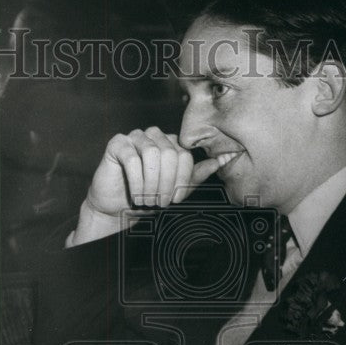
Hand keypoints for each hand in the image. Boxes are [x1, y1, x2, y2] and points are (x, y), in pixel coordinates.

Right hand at [85, 126, 237, 215]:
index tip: (174, 200)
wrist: (119, 208)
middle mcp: (154, 136)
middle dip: (167, 184)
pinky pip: (131, 158)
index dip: (181, 180)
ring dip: (151, 183)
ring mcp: (135, 137)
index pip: (185, 156)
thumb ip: (200, 173)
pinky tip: (135, 195)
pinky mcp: (117, 143)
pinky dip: (136, 181)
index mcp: (171, 143)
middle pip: (170, 154)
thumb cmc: (149, 197)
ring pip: (152, 154)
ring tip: (147, 199)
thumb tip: (228, 157)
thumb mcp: (178, 188)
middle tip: (160, 203)